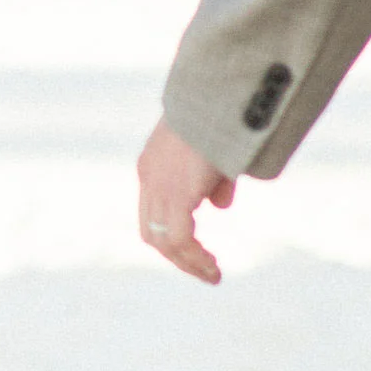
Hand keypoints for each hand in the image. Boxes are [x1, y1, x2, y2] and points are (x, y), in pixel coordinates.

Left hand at [137, 118, 234, 284]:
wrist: (218, 96)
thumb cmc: (222, 116)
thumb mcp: (216, 152)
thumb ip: (213, 181)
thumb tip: (219, 206)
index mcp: (152, 165)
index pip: (152, 211)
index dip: (171, 234)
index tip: (195, 250)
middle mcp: (148, 179)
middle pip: (151, 231)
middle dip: (177, 256)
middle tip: (203, 270)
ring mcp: (158, 186)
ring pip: (163, 241)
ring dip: (188, 262)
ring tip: (211, 275)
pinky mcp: (175, 194)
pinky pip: (179, 239)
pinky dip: (194, 258)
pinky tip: (213, 268)